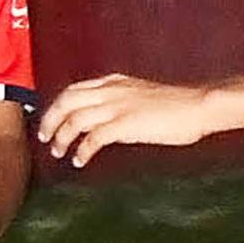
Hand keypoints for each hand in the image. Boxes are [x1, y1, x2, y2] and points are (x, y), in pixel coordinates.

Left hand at [38, 75, 215, 167]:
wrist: (198, 106)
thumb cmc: (176, 104)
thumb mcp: (140, 95)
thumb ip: (119, 102)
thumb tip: (104, 121)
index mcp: (113, 82)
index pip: (73, 90)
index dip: (57, 106)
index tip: (50, 120)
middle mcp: (111, 91)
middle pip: (66, 101)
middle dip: (50, 120)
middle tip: (44, 138)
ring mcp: (118, 106)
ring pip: (75, 120)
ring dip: (62, 138)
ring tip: (59, 152)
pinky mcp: (126, 124)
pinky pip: (94, 138)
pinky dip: (82, 150)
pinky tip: (80, 160)